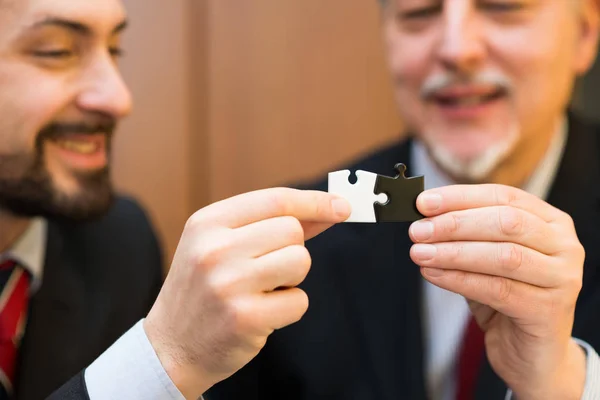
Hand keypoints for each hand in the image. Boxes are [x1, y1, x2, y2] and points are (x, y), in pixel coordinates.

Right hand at [143, 187, 350, 398]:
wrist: (170, 347)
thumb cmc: (203, 290)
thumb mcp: (221, 246)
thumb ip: (270, 224)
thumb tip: (327, 209)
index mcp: (207, 223)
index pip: (275, 199)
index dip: (314, 202)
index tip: (342, 206)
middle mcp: (215, 249)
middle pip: (292, 230)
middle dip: (291, 250)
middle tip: (265, 270)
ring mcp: (228, 284)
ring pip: (300, 261)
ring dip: (292, 278)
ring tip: (262, 290)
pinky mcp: (245, 318)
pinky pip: (299, 301)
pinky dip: (289, 308)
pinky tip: (261, 314)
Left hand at [408, 184, 586, 399]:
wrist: (530, 353)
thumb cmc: (506, 297)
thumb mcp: (485, 258)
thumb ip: (465, 234)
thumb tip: (424, 216)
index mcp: (550, 222)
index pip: (503, 197)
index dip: (461, 197)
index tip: (424, 202)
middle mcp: (563, 246)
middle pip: (506, 222)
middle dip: (455, 224)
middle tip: (418, 231)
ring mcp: (562, 278)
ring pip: (503, 256)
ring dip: (454, 252)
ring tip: (420, 253)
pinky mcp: (548, 310)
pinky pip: (497, 289)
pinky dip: (459, 280)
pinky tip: (433, 274)